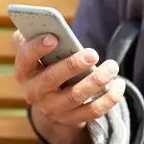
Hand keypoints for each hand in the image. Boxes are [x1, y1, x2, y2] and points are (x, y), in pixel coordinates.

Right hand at [11, 31, 125, 126]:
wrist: (52, 100)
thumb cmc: (48, 65)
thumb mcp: (38, 51)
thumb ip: (34, 35)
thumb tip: (43, 24)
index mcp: (24, 72)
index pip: (25, 59)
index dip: (37, 48)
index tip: (54, 37)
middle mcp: (34, 93)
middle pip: (52, 79)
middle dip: (73, 65)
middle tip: (93, 53)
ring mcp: (53, 109)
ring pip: (76, 95)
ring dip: (97, 80)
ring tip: (112, 66)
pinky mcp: (72, 119)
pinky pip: (93, 111)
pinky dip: (109, 98)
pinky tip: (119, 84)